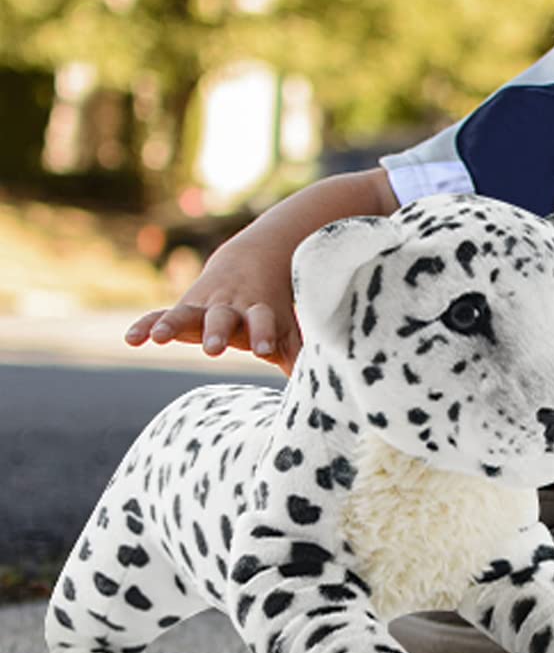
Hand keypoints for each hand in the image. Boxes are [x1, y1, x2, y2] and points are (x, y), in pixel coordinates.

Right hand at [125, 237, 299, 374]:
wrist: (255, 261)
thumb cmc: (273, 309)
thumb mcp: (288, 330)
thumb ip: (300, 357)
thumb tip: (323, 392)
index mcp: (261, 311)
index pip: (264, 322)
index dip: (265, 333)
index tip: (265, 349)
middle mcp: (231, 306)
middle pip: (223, 317)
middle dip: (217, 331)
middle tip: (213, 349)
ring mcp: (204, 305)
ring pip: (188, 313)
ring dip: (174, 324)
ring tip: (160, 339)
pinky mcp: (184, 307)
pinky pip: (160, 315)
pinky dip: (146, 325)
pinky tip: (130, 340)